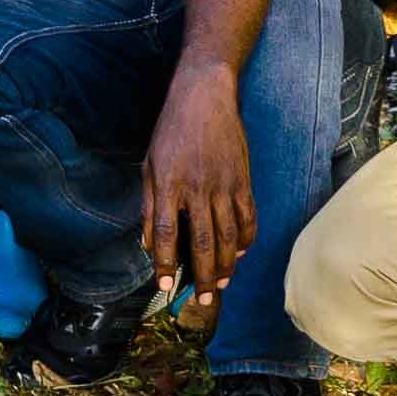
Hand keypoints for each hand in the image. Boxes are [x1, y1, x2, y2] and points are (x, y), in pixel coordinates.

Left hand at [139, 70, 258, 308]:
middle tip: (202, 300)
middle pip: (203, 242)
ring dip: (226, 265)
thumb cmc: (171, 130)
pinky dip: (246, 238)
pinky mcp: (242, 179)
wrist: (204, 96)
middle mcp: (198, 189)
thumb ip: (150, 207)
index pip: (168, 234)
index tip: (165, 285)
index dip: (166, 264)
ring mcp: (224, 185)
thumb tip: (150, 245)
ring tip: (221, 284)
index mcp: (169, 185)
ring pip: (228, 235)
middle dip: (202, 276)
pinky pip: (247, 216)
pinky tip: (240, 253)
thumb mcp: (149, 165)